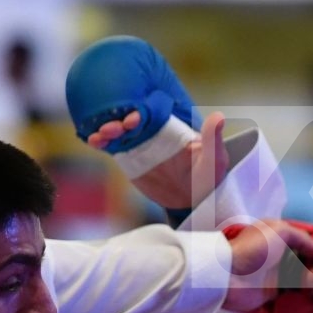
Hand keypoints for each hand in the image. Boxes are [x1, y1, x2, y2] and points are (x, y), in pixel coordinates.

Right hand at [89, 110, 229, 210]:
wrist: (194, 200)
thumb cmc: (208, 177)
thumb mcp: (214, 160)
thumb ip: (212, 139)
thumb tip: (218, 117)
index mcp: (171, 125)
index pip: (152, 113)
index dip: (141, 112)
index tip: (134, 118)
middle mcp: (152, 130)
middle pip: (130, 118)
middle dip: (119, 120)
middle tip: (113, 128)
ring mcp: (138, 143)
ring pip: (118, 130)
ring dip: (106, 129)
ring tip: (100, 135)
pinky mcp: (129, 158)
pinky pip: (112, 146)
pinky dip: (101, 141)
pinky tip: (93, 141)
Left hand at [223, 220, 312, 312]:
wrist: (228, 276)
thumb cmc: (253, 248)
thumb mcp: (280, 231)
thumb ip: (304, 239)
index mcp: (278, 233)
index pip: (307, 235)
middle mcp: (279, 252)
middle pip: (309, 255)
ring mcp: (277, 272)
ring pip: (305, 274)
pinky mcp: (275, 291)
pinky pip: (298, 291)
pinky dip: (311, 291)